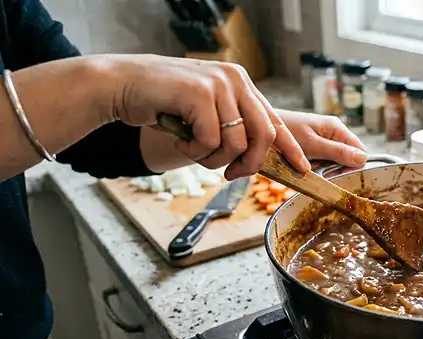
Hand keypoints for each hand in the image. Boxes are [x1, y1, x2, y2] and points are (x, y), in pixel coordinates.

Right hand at [105, 54, 310, 178]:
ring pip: (237, 143)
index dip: (290, 147)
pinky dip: (195, 151)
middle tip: (231, 174)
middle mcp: (235, 80)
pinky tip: (180, 138)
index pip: (274, 120)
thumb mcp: (206, 112)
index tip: (301, 167)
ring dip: (213, 158)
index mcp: (240, 83)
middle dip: (251, 163)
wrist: (121, 85)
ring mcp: (218, 84)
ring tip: (193, 148)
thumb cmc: (163, 104)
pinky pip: (210, 141)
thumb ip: (231, 125)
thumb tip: (254, 158)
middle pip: (264, 135)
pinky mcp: (200, 94)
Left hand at [277, 110, 366, 167]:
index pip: (359, 150)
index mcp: (336, 128)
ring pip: (334, 163)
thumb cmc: (284, 133)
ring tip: (308, 169)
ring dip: (324, 171)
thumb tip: (363, 158)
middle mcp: (332, 133)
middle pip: (348, 158)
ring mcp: (322, 141)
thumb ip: (337, 152)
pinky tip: (304, 168)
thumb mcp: (312, 145)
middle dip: (336, 170)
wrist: (258, 129)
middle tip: (319, 172)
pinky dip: (315, 169)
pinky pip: (322, 163)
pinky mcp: (313, 148)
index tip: (338, 175)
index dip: (353, 165)